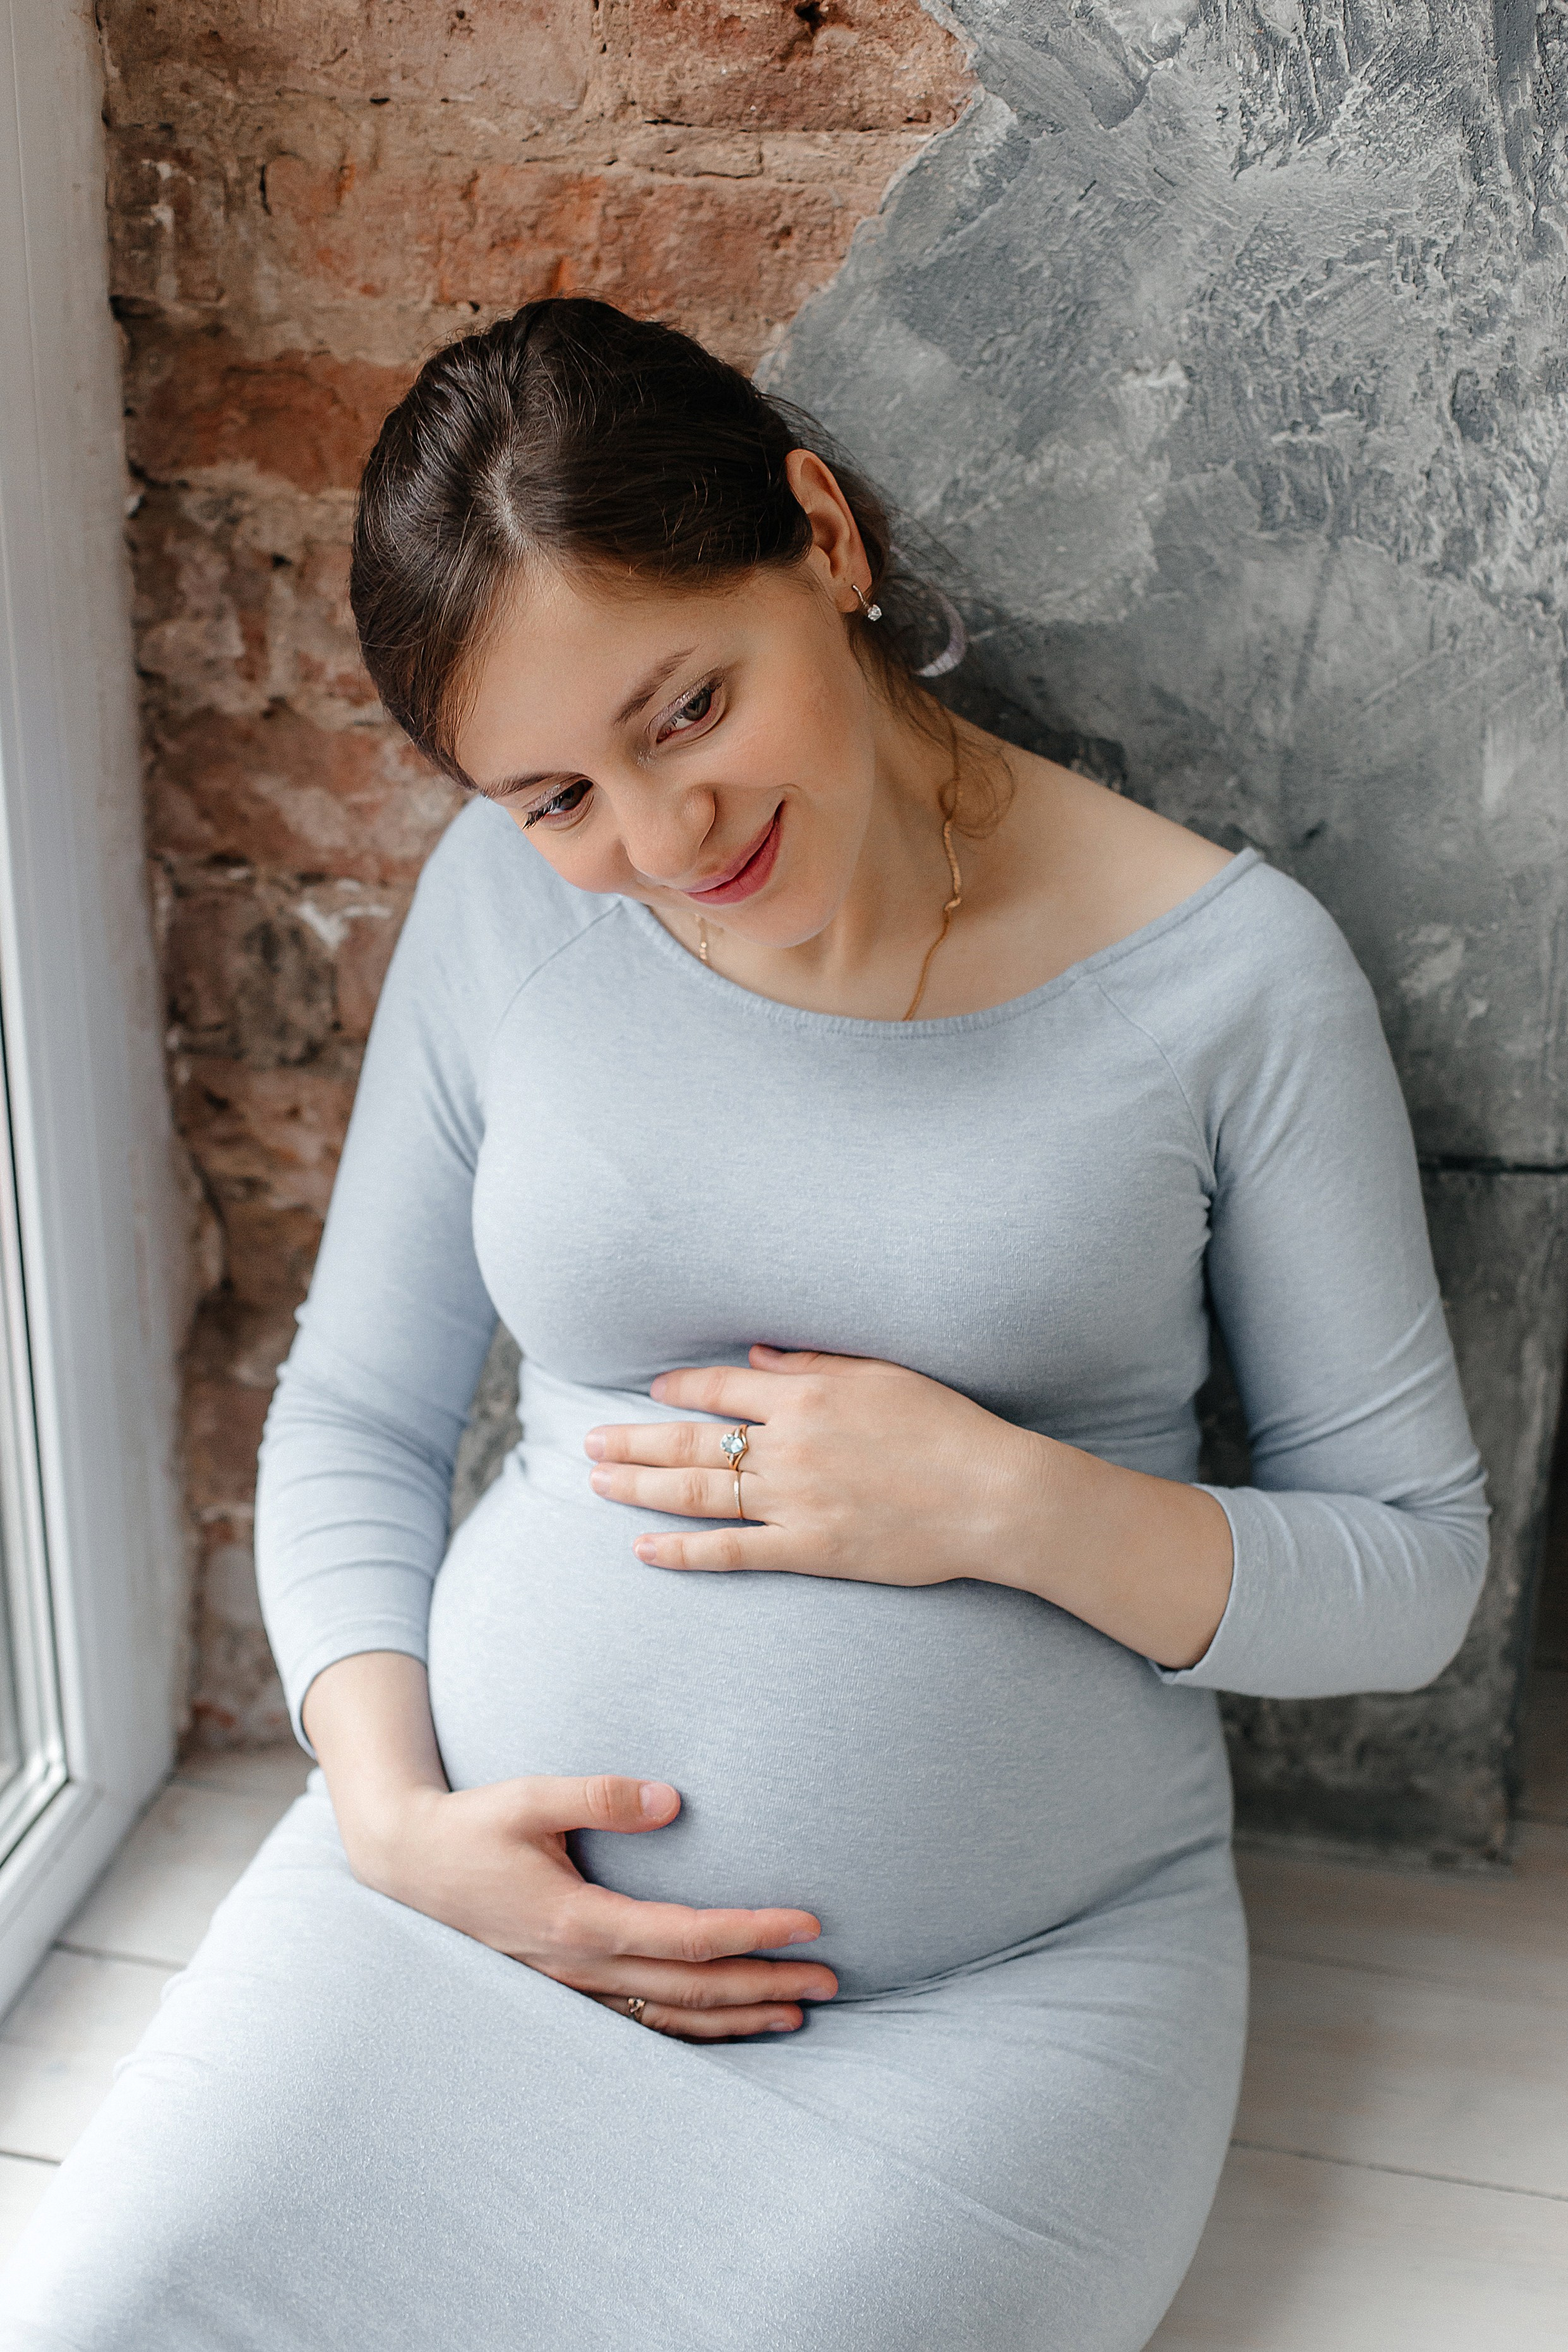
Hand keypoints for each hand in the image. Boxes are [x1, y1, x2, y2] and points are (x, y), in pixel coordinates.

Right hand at [303, 1656, 835, 2042]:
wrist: (409, 1867)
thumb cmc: (472, 1825)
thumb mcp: (528, 1797)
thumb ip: (598, 1795)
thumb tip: (672, 1798)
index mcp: (579, 1921)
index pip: (688, 1936)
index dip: (752, 1932)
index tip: (809, 1922)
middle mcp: (582, 1967)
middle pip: (694, 1988)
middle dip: (767, 1985)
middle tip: (833, 1978)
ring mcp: (574, 1988)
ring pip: (673, 2018)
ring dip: (740, 2017)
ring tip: (799, 2012)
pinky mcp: (568, 1989)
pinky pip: (643, 2023)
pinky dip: (694, 2029)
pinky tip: (729, 2025)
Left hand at [585, 1345, 1042, 1584]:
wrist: (992, 1495)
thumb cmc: (947, 1428)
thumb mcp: (883, 1375)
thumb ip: (816, 1363)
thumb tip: (761, 1358)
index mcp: (806, 1396)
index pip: (721, 1389)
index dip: (678, 1389)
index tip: (650, 1391)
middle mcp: (789, 1447)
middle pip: (691, 1441)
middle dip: (633, 1441)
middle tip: (589, 1441)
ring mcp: (794, 1502)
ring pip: (698, 1493)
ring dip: (641, 1488)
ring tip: (598, 1483)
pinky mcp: (808, 1550)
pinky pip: (731, 1551)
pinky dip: (683, 1552)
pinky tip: (645, 1549)